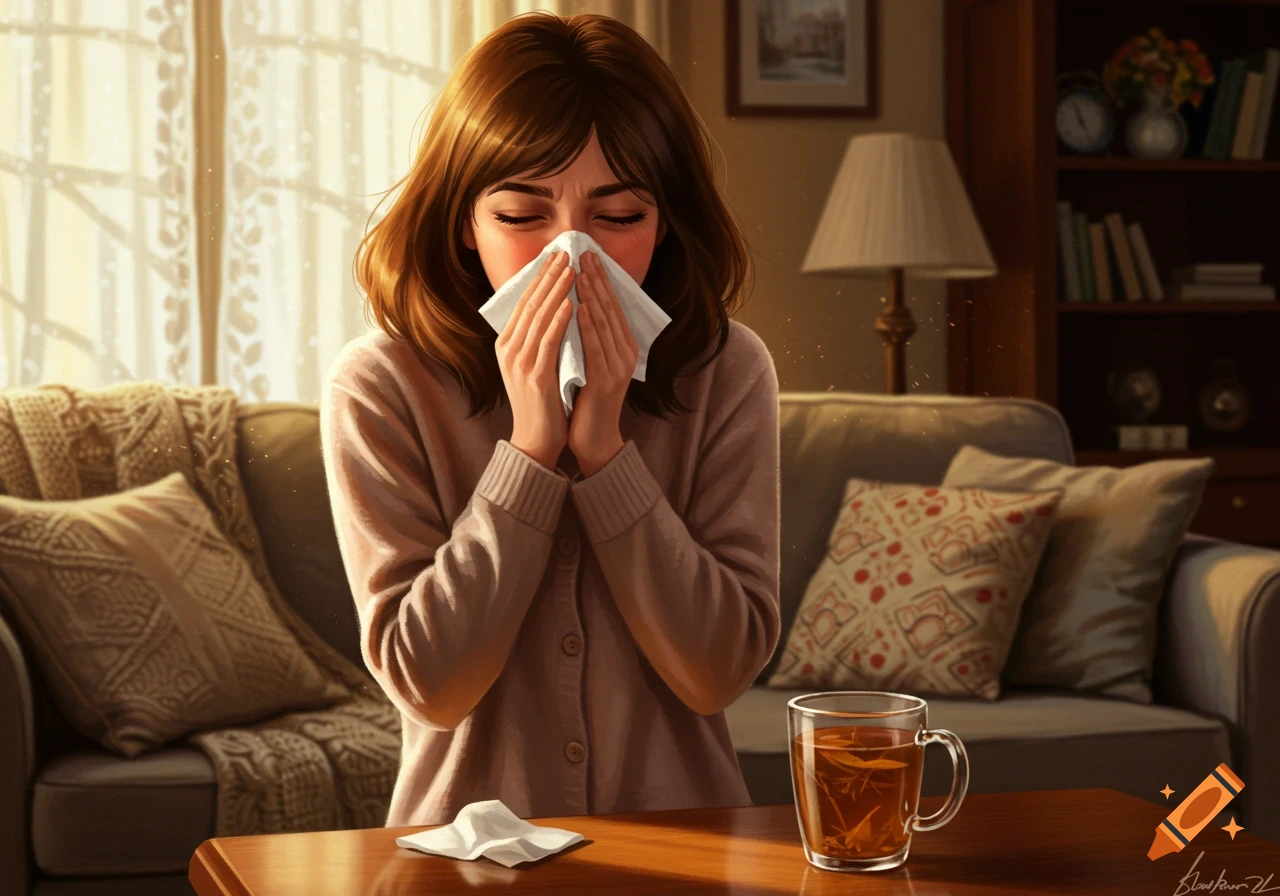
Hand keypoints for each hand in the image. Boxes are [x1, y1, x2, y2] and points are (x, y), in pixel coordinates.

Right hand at [498, 250, 575, 469]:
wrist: (535, 440)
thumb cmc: (540, 402)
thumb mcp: (532, 365)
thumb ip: (536, 339)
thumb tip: (552, 308)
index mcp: (506, 344)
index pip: (524, 302)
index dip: (540, 277)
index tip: (555, 256)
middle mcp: (508, 349)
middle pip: (529, 303)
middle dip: (548, 276)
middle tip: (565, 252)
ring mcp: (519, 362)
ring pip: (538, 317)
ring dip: (556, 290)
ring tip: (571, 269)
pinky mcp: (534, 375)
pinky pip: (548, 340)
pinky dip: (559, 320)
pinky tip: (572, 303)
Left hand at [569, 251, 636, 475]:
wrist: (594, 440)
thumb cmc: (587, 401)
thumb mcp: (589, 362)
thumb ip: (588, 337)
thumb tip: (574, 304)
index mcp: (623, 347)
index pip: (612, 306)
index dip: (601, 279)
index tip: (587, 255)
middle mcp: (625, 354)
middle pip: (611, 309)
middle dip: (597, 279)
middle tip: (585, 252)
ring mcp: (618, 367)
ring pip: (605, 324)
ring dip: (593, 295)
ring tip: (581, 271)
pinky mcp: (607, 381)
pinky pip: (596, 347)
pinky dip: (588, 325)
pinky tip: (580, 307)